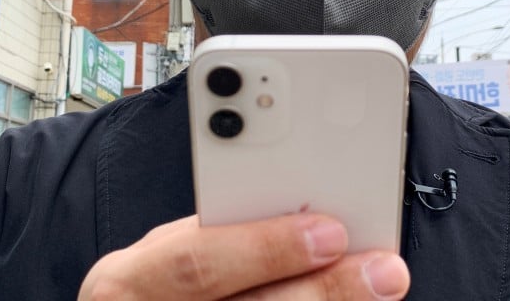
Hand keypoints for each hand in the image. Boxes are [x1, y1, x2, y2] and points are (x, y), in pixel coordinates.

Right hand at [77, 213, 409, 299]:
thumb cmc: (160, 287)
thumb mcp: (170, 252)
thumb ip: (224, 236)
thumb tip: (316, 219)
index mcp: (127, 281)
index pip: (194, 262)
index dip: (263, 248)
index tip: (331, 231)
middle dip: (321, 289)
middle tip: (382, 270)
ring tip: (380, 291)